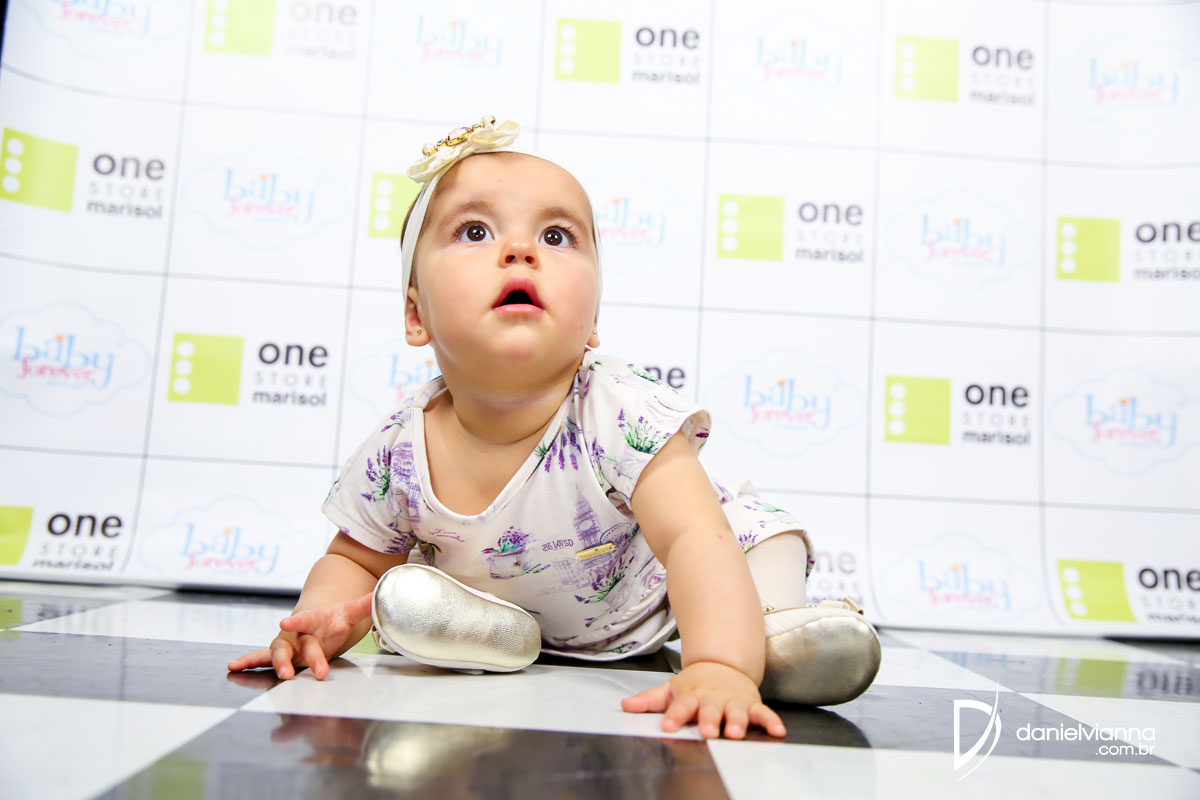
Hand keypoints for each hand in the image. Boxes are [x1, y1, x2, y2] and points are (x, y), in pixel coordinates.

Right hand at [226, 592, 372, 680]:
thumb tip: (380, 595)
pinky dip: (247, 663)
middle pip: (301, 645)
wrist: (314, 622)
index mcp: (313, 619)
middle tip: (319, 672)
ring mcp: (286, 644)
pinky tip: (233, 667)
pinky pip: (260, 659)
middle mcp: (296, 633)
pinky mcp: (279, 656)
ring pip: (278, 654)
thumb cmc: (331, 620)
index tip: (287, 621)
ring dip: (278, 665)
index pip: (307, 619)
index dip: (297, 620)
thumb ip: (363, 606)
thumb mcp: (349, 613)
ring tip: (283, 675)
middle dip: (310, 658)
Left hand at [620, 661, 785, 739]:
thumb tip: (626, 706)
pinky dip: (771, 721)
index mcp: (692, 695)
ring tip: (735, 732)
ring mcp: (733, 701)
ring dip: (736, 721)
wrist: (723, 665)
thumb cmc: (695, 684)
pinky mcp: (751, 704)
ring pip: (736, 711)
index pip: (680, 706)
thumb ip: (650, 700)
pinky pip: (763, 713)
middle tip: (708, 730)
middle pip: (710, 709)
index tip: (667, 725)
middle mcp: (713, 698)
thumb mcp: (671, 689)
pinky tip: (778, 731)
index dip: (674, 715)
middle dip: (709, 719)